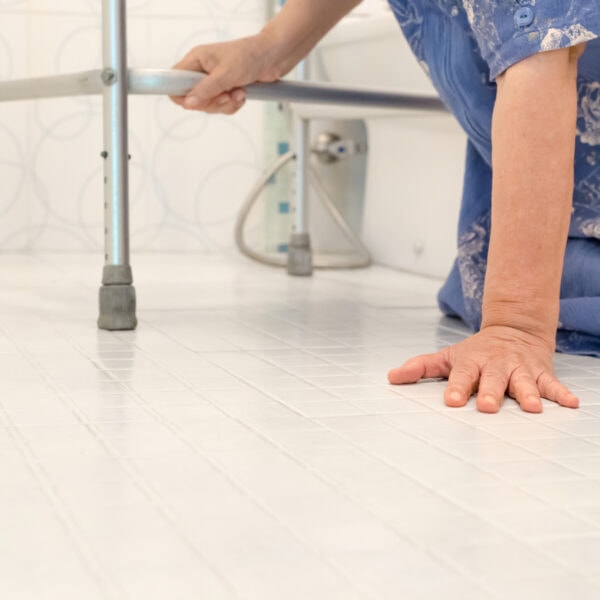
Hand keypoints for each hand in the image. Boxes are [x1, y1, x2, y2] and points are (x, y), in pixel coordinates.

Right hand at [170, 33, 281, 113]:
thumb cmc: (250, 56)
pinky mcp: (226, 90)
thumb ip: (206, 90)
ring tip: (239, 92)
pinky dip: (234, 104)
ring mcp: (214, 82)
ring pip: (209, 106)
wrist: (273, 58)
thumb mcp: (226, 74)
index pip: (174, 81)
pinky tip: (242, 94)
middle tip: (226, 95)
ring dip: (226, 104)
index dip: (181, 95)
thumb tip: (188, 103)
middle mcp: (202, 72)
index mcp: (196, 60)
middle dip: (212, 102)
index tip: (197, 100)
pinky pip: (223, 107)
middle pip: (193, 99)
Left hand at [387, 325, 578, 412]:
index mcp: (472, 363)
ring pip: (524, 382)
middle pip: (493, 380)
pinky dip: (561, 393)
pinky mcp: (540, 373)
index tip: (451, 402)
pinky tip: (571, 403)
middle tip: (488, 407)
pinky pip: (552, 384)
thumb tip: (391, 377)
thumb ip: (420, 367)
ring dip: (528, 394)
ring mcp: (519, 369)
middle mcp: (496, 366)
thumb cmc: (475, 352)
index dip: (457, 388)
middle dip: (491, 393)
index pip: (462, 376)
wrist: (513, 330)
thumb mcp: (447, 356)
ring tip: (533, 408)